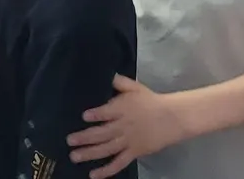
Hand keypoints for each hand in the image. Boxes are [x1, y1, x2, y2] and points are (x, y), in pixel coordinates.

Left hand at [67, 75, 188, 178]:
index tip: (84, 116)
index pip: (107, 112)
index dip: (95, 115)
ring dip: (89, 153)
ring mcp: (128, 141)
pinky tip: (93, 174)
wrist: (173, 117)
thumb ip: (118, 82)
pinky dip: (107, 170)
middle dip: (84, 137)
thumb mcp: (135, 87)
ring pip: (107, 149)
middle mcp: (123, 126)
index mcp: (123, 109)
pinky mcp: (134, 152)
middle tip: (69, 140)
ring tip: (74, 156)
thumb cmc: (151, 101)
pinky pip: (119, 163)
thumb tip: (104, 74)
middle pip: (102, 133)